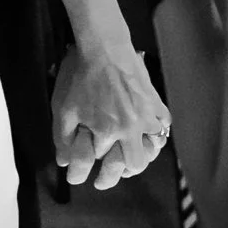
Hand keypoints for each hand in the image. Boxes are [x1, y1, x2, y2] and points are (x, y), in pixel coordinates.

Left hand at [51, 44, 170, 188]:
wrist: (104, 47)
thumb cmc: (81, 76)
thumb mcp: (64, 108)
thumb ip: (63, 138)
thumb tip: (63, 162)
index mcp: (108, 131)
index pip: (106, 164)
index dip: (96, 175)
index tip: (90, 180)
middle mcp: (131, 128)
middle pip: (135, 164)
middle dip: (123, 173)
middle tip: (114, 174)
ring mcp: (147, 115)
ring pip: (154, 147)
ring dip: (143, 155)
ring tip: (131, 155)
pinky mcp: (155, 102)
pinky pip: (164, 124)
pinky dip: (157, 132)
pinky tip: (147, 132)